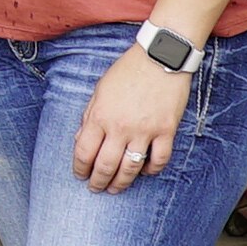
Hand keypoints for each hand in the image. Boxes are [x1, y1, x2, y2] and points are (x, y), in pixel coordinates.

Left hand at [73, 39, 199, 192]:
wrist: (160, 56)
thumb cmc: (127, 71)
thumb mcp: (100, 90)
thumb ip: (89, 116)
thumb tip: (81, 140)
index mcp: (100, 116)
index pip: (84, 152)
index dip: (80, 169)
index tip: (80, 175)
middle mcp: (120, 127)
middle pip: (105, 166)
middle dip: (98, 182)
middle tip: (96, 188)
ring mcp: (145, 131)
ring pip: (130, 169)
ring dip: (121, 183)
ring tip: (116, 188)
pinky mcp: (166, 131)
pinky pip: (158, 160)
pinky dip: (151, 171)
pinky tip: (144, 172)